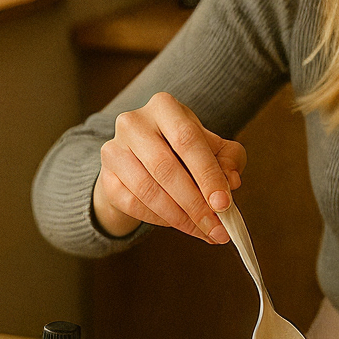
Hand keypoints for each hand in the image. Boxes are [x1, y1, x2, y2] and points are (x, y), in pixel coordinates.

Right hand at [92, 92, 245, 243]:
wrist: (145, 156)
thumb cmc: (186, 149)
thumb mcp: (213, 146)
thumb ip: (229, 159)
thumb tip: (231, 181)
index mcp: (164, 107)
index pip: (187, 140)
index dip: (207, 174)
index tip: (223, 204)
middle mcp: (133, 123)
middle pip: (165, 168)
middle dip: (195, 203)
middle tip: (217, 227)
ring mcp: (114, 150)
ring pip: (147, 190)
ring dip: (180, 217)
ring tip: (205, 231)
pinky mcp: (106, 177)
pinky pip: (133, 204)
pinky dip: (161, 219)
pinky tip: (182, 225)